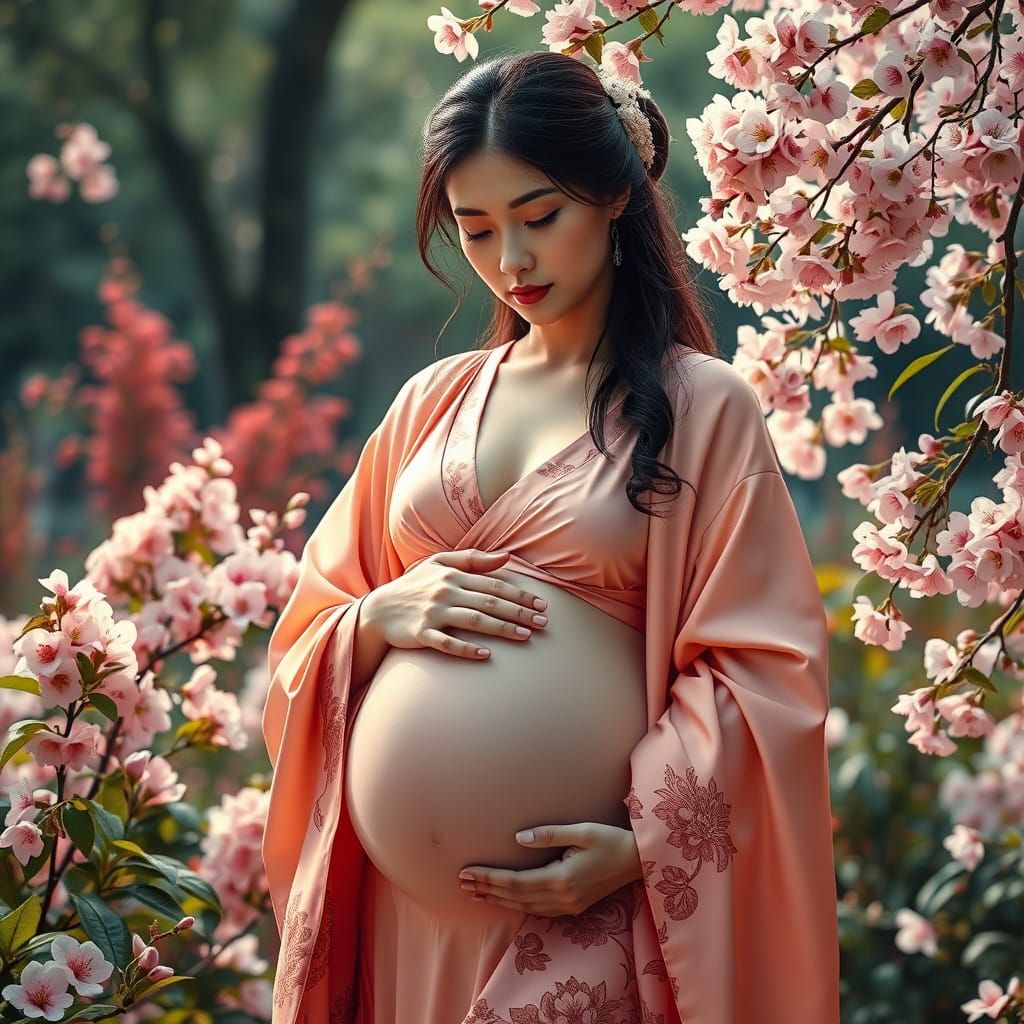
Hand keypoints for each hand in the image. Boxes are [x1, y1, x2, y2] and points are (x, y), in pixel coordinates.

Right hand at [365, 548, 548, 660]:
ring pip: (473, 621)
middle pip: (489, 602)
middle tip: (543, 622)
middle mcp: (444, 592)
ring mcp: (432, 614)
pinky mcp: (421, 634)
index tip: (541, 604)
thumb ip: (473, 559)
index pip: (493, 584)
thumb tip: (507, 556)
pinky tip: (486, 655)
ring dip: (501, 628)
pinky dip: (467, 648)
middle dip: (518, 612)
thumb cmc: (414, 586)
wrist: (378, 610)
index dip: (519, 594)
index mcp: (452, 575)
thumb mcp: (439, 564)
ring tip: (525, 636)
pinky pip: (447, 643)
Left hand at [457, 822, 642, 916]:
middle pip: (515, 897)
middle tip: (461, 884)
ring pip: (525, 907)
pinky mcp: (573, 907)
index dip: (489, 878)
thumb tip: (518, 838)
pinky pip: (538, 910)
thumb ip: (548, 835)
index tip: (467, 872)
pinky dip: (517, 905)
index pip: (515, 882)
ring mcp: (568, 906)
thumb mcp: (581, 831)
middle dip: (487, 890)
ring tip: (476, 893)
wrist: (639, 861)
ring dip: (499, 900)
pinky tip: (506, 900)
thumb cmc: (611, 839)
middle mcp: (563, 897)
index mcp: (562, 878)